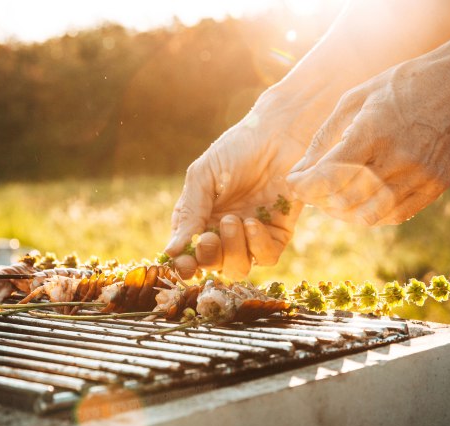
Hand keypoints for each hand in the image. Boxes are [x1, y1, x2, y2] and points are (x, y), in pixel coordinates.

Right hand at [165, 108, 304, 279]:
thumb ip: (189, 214)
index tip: (184, 264)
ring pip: (239, 268)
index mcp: (201, 220)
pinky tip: (253, 222)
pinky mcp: (278, 234)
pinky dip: (257, 245)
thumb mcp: (203, 177)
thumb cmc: (236, 149)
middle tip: (210, 236)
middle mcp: (225, 233)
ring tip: (233, 221)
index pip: (189, 255)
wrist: (278, 134)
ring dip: (232, 251)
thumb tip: (170, 251)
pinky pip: (266, 258)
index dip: (185, 266)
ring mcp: (252, 235)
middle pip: (213, 266)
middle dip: (209, 256)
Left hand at [287, 51, 449, 224]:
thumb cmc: (402, 85)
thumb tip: (300, 171)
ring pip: (367, 215)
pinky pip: (394, 216)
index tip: (292, 182)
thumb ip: (325, 137)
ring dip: (341, 213)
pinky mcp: (435, 187)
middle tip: (310, 190)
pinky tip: (359, 201)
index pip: (327, 176)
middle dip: (318, 199)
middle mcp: (397, 159)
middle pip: (344, 200)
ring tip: (331, 199)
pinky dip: (370, 215)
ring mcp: (419, 176)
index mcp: (372, 133)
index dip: (303, 186)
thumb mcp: (355, 98)